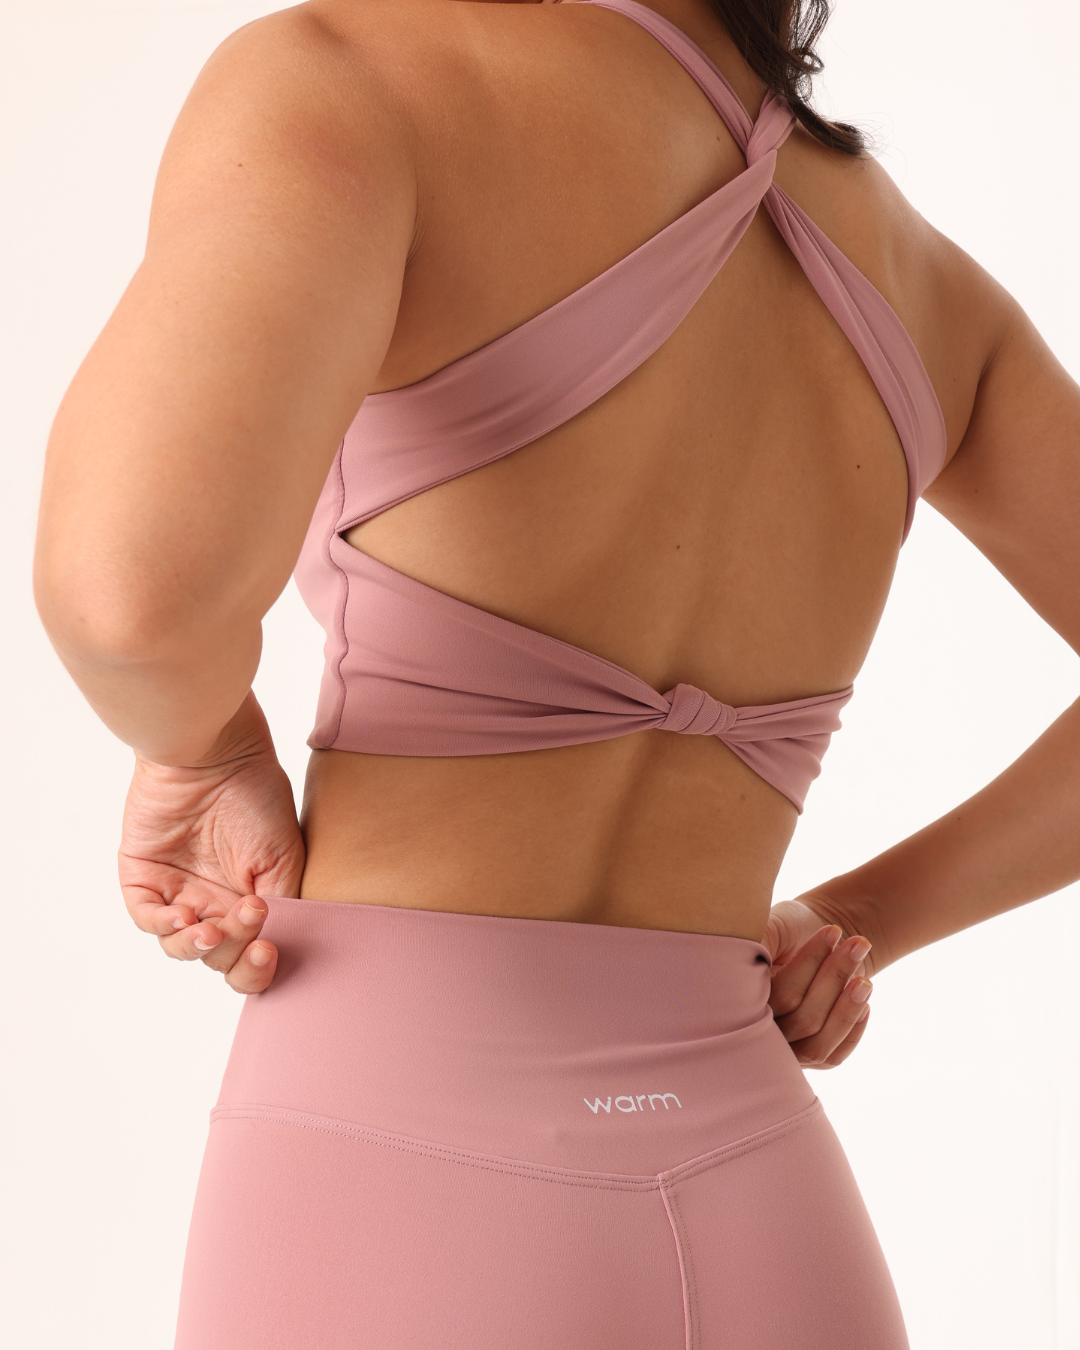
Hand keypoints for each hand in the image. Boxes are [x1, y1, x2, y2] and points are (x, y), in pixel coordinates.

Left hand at [118, 693, 303, 991]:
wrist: (215, 753)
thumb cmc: (257, 795)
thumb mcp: (285, 858)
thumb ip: (283, 907)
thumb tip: (274, 949)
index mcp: (253, 901)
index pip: (252, 955)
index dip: (258, 968)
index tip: (269, 949)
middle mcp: (215, 901)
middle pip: (218, 959)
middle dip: (232, 954)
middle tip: (245, 923)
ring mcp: (179, 891)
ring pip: (181, 947)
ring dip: (197, 947)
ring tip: (209, 928)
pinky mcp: (145, 878)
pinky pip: (148, 919)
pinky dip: (164, 927)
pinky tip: (183, 918)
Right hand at [764, 895, 873, 1068]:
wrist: (811, 936)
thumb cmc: (787, 928)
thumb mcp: (771, 924)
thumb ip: (760, 940)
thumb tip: (757, 954)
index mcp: (739, 1000)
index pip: (779, 993)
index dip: (809, 964)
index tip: (832, 931)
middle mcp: (756, 1031)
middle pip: (803, 1019)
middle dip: (834, 978)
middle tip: (859, 942)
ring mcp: (784, 1048)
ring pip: (817, 1044)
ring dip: (847, 1009)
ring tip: (866, 978)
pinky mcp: (810, 1057)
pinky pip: (833, 1056)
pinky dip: (852, 1030)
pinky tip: (864, 1001)